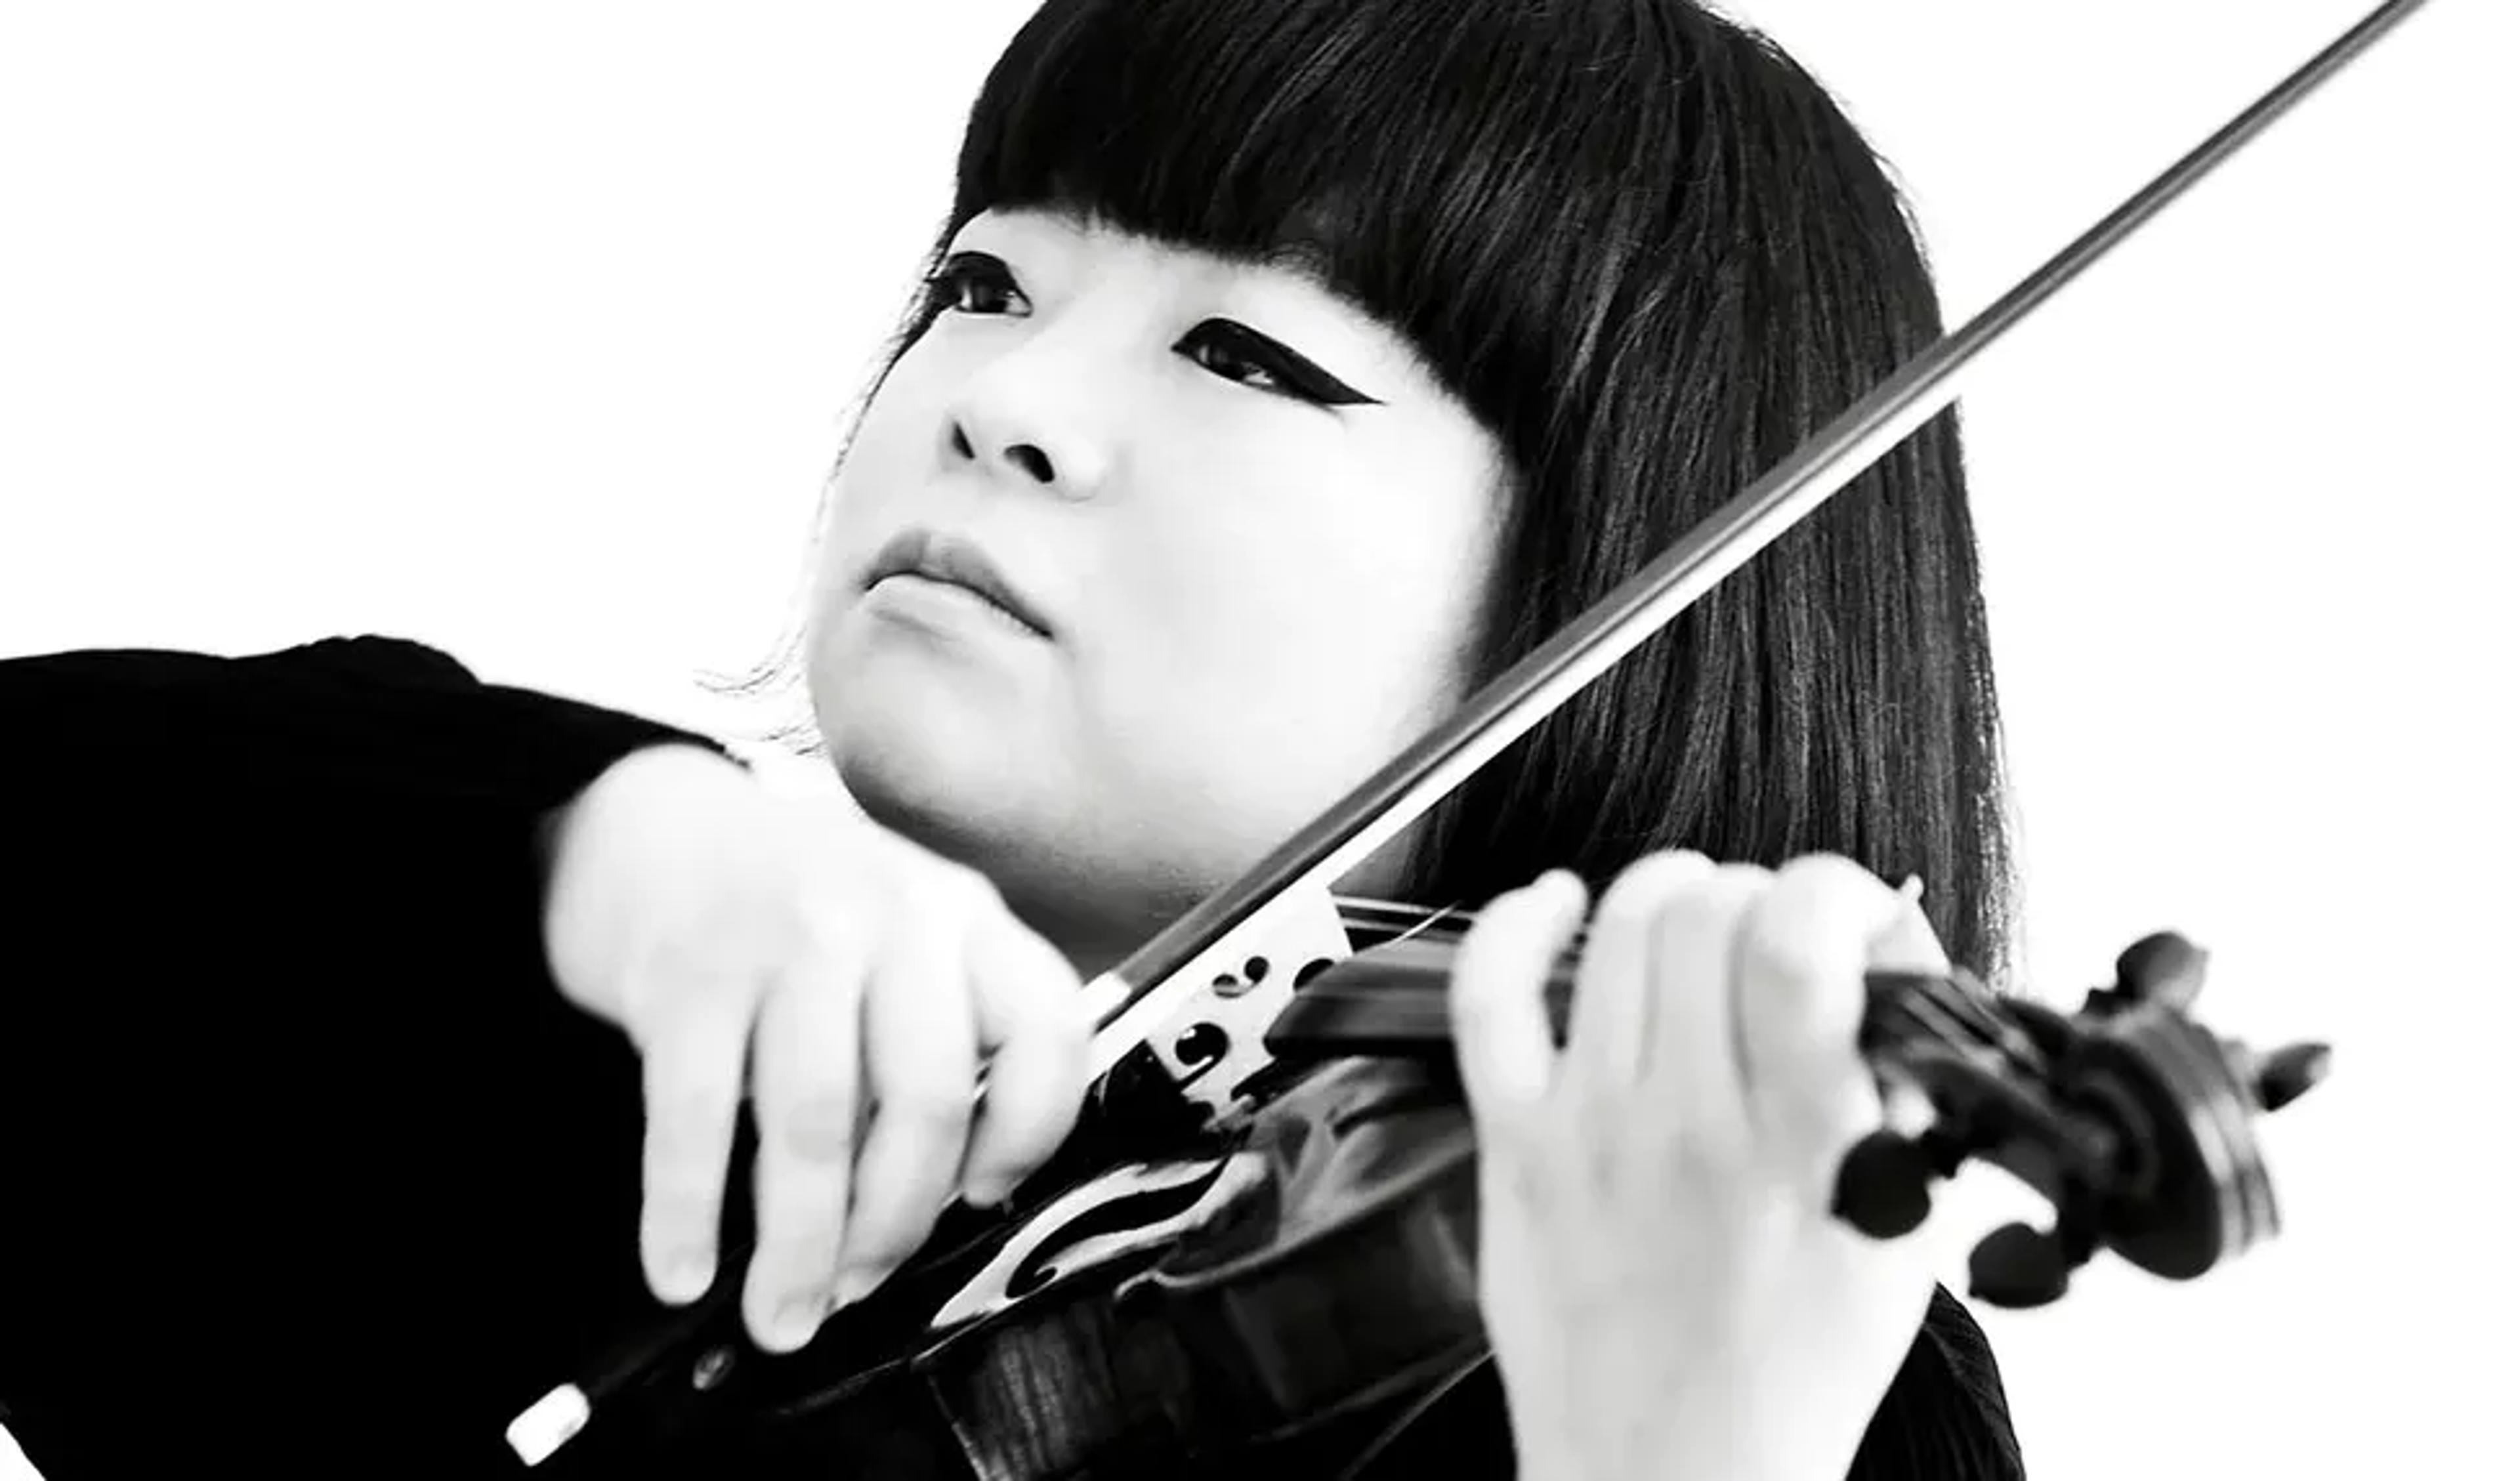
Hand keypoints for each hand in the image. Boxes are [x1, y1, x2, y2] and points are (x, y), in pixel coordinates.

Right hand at [537, 744, 1091, 1352]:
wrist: (651, 821)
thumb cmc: (792, 906)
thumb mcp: (903, 935)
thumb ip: (945, 1031)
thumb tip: (946, 1195)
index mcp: (962, 916)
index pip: (1043, 1029)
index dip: (1029, 1133)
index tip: (986, 1197)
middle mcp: (889, 917)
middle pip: (927, 1098)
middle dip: (895, 1222)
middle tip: (862, 1286)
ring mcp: (786, 939)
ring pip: (815, 1122)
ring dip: (800, 1243)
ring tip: (783, 1312)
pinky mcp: (686, 974)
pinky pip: (695, 1118)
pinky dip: (687, 1211)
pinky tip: (685, 1267)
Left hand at [1449, 851, 1950, 1480]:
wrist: (1672, 1474)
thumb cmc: (1783, 1371)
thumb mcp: (1896, 1237)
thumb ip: (1898, 1102)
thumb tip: (1885, 975)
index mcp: (1799, 1146)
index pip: (1801, 942)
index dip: (1835, 888)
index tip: (1851, 910)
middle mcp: (1689, 1122)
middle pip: (1710, 913)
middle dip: (1760, 894)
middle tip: (1778, 935)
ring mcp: (1591, 1126)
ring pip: (1618, 928)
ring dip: (1671, 894)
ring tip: (1699, 921)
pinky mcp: (1517, 1144)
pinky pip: (1491, 994)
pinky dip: (1518, 922)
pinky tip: (1554, 905)